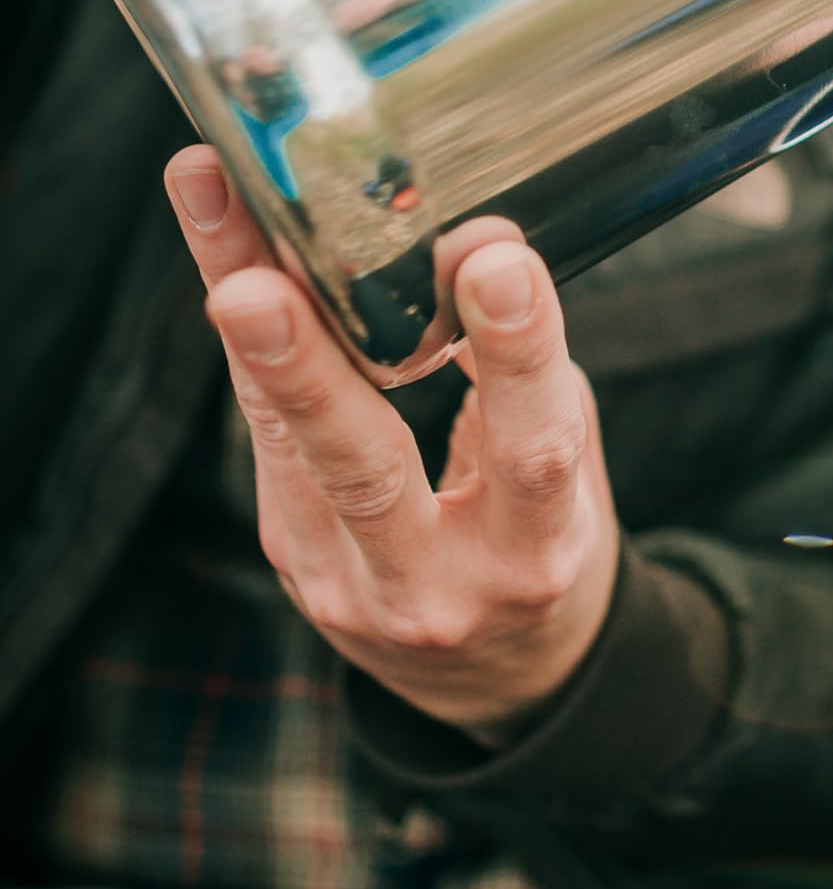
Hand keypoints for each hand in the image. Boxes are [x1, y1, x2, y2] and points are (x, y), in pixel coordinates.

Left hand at [165, 144, 621, 741]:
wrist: (500, 676)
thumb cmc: (542, 539)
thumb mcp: (570, 469)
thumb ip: (523, 372)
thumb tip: (467, 242)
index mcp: (536, 556)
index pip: (532, 451)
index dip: (515, 353)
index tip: (491, 259)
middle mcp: (436, 587)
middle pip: (364, 474)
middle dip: (306, 372)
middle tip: (251, 288)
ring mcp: (349, 586)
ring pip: (288, 448)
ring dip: (244, 327)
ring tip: (207, 211)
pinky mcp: (295, 564)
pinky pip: (270, 439)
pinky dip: (257, 345)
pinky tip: (230, 253)